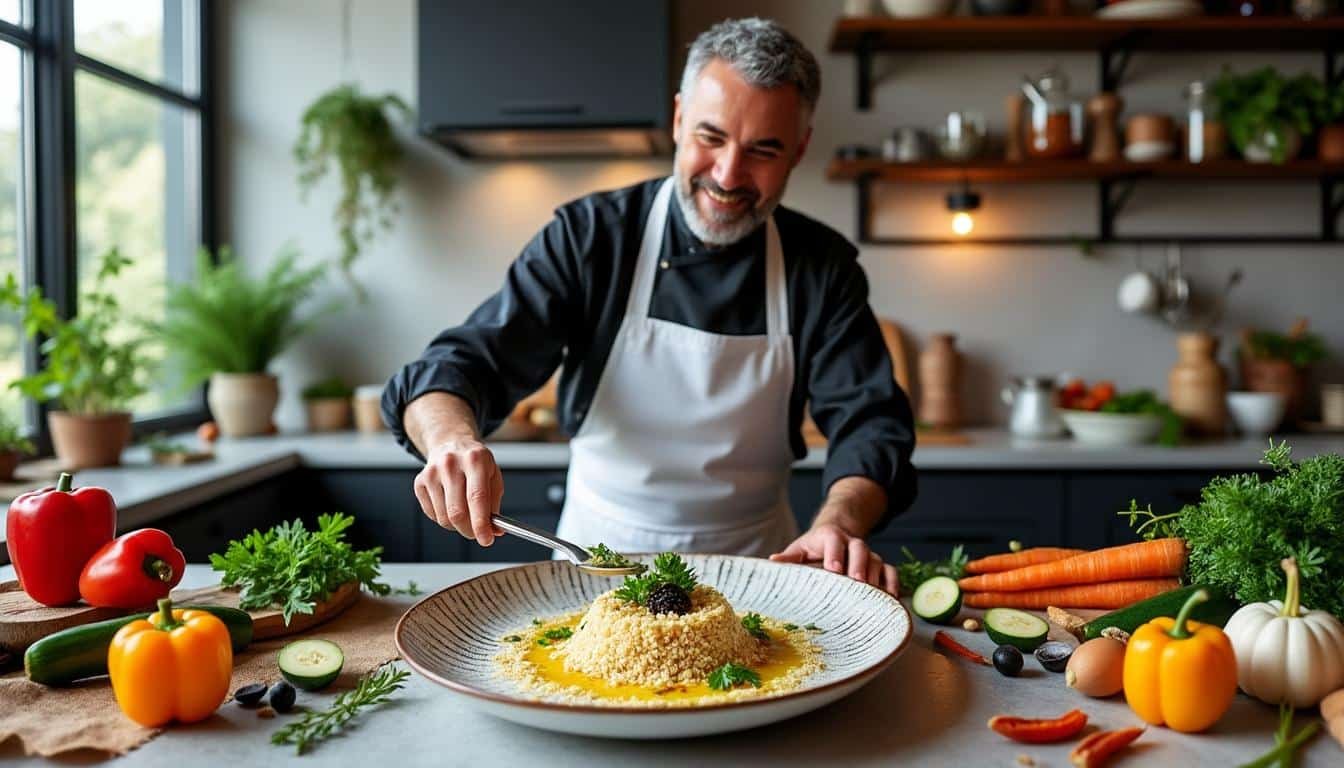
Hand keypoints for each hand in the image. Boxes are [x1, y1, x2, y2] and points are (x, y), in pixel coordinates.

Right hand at [413, 437, 504, 545]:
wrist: (450, 444)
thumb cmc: (475, 463)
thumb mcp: (493, 476)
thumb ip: (494, 504)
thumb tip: (494, 531)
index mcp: (475, 460)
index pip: (477, 498)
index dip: (481, 524)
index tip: (486, 540)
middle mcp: (451, 464)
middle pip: (457, 512)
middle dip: (469, 530)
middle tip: (477, 534)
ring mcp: (432, 473)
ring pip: (444, 518)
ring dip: (457, 526)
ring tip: (465, 514)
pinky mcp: (420, 482)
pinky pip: (432, 515)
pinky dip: (444, 519)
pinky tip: (450, 505)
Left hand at [770, 523, 898, 595]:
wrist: (836, 535)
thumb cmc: (813, 548)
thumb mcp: (799, 549)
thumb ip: (788, 557)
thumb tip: (772, 561)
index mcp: (830, 536)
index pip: (833, 540)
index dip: (834, 553)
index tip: (833, 569)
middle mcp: (852, 543)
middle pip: (859, 549)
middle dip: (859, 565)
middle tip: (856, 582)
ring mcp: (868, 554)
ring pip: (876, 561)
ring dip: (875, 578)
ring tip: (873, 597)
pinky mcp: (880, 566)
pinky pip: (891, 573)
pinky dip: (892, 585)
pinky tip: (890, 602)